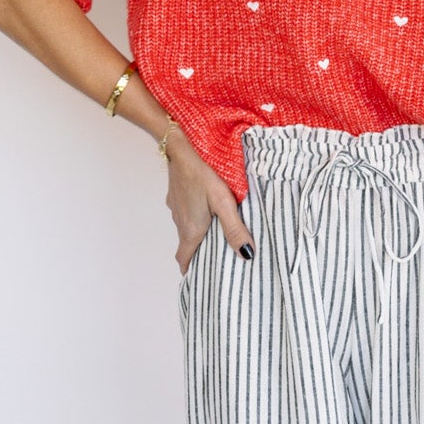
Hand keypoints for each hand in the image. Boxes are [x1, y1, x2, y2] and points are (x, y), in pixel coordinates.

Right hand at [166, 136, 254, 272]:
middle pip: (187, 243)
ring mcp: (176, 206)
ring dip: (198, 232)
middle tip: (216, 255)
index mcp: (190, 229)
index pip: (183, 259)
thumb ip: (235, 229)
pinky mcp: (176, 194)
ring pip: (187, 226)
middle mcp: (180, 221)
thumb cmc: (203, 173)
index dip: (189, 269)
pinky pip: (185, 210)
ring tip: (218, 230)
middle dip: (199, 251)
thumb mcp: (224, 202)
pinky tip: (208, 206)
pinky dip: (195, 215)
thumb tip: (246, 255)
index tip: (198, 277)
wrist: (181, 146)